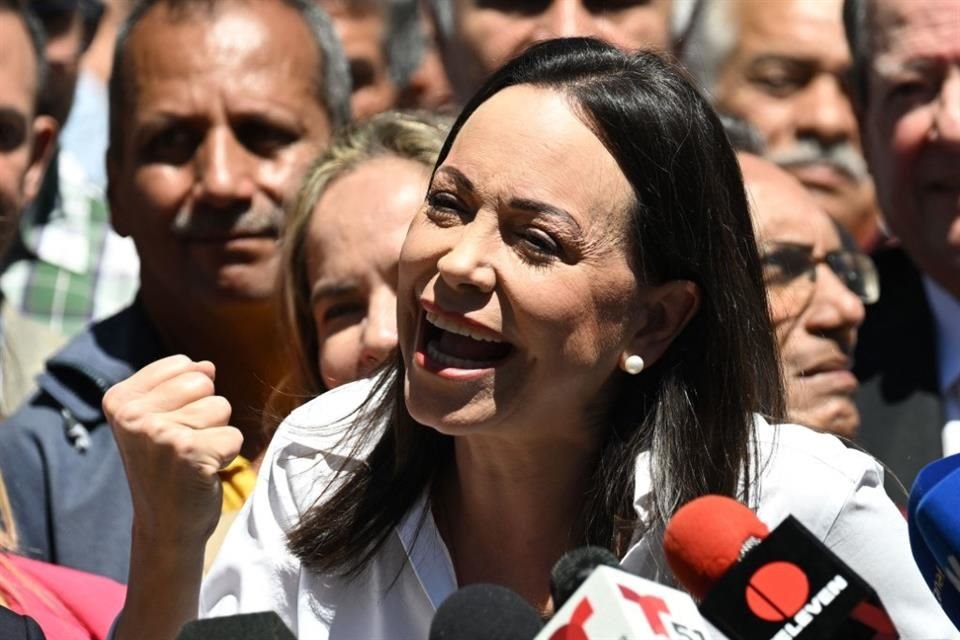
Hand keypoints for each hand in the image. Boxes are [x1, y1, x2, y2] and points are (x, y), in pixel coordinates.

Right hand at [104, 355, 241, 544]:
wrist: (165, 528)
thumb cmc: (167, 469)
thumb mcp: (159, 419)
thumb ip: (178, 385)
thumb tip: (207, 365)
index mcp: (119, 399)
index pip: (182, 365)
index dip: (188, 397)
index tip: (169, 429)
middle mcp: (132, 414)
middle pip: (203, 381)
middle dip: (206, 412)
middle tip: (184, 446)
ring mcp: (158, 433)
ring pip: (221, 406)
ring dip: (216, 434)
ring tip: (192, 459)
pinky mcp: (189, 452)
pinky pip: (234, 436)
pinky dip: (228, 455)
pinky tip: (204, 472)